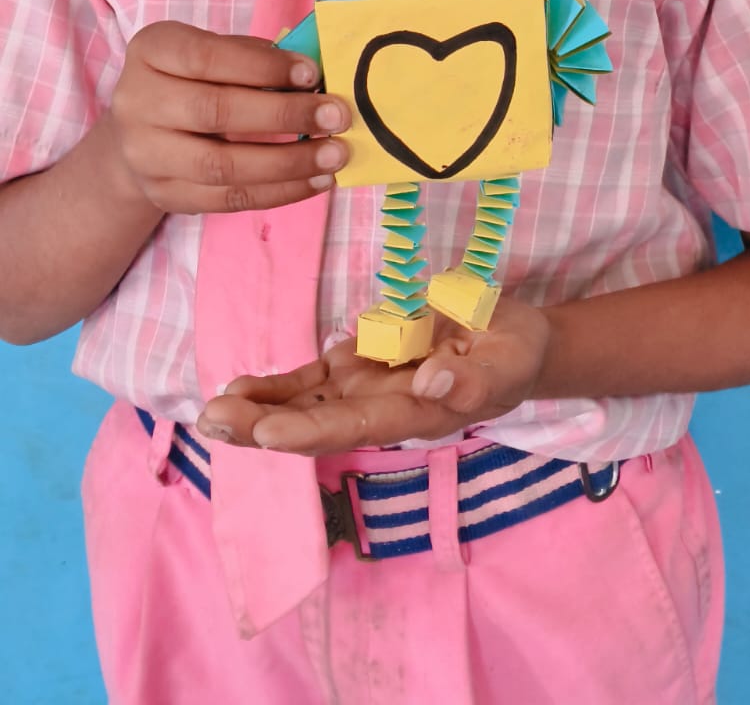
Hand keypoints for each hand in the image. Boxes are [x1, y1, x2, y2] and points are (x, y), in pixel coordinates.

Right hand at [107, 20, 349, 214]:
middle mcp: (138, 102)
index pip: (206, 58)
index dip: (263, 67)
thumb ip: (254, 57)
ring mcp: (146, 154)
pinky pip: (228, 199)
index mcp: (151, 52)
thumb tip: (315, 75)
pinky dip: (279, 192)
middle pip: (215, 112)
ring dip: (288, 163)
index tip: (312, 75)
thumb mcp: (212, 53)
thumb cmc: (192, 80)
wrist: (140, 134)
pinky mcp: (165, 194)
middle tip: (336, 117)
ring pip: (222, 165)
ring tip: (334, 155)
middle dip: (284, 115)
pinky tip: (315, 180)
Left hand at [197, 295, 552, 453]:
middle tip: (213, 422)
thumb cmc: (515, 351)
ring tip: (209, 412)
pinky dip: (274, 386)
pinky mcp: (357, 366)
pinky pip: (309, 381)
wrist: (511, 340)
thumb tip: (432, 380)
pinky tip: (236, 388)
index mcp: (419, 411)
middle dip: (263, 426)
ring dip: (255, 410)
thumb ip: (474, 377)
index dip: (311, 431)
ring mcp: (365, 388)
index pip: (360, 425)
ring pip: (303, 405)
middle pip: (318, 423)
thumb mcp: (511, 359)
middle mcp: (383, 408)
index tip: (266, 434)